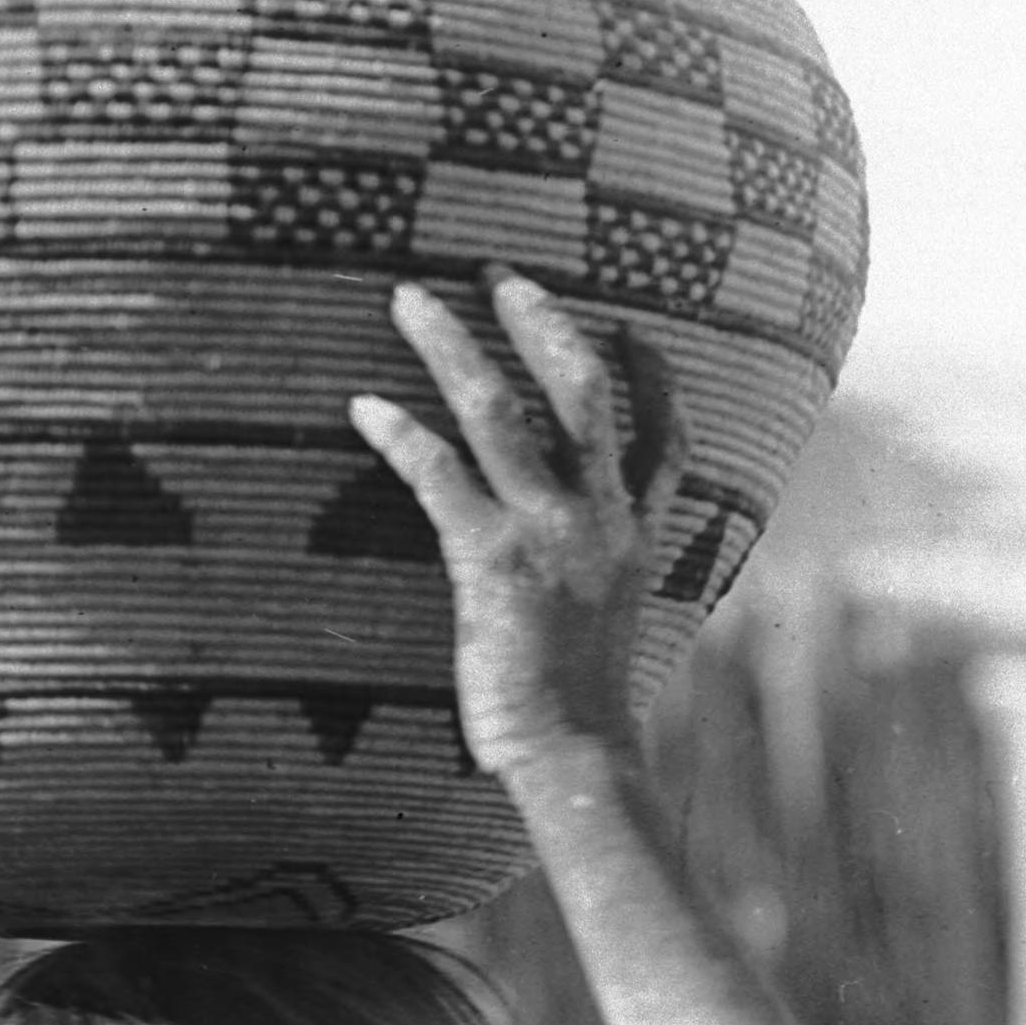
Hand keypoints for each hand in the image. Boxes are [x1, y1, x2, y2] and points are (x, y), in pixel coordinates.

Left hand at [347, 271, 689, 776]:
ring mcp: (548, 533)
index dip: (653, 376)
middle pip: (582, 389)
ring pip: (501, 410)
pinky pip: (438, 472)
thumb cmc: (578, 694)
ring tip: (409, 300)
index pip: (663, 436)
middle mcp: (602, 518)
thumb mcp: (612, 614)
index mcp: (637, 532)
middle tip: (496, 272)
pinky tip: (362, 406)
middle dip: (539, 320)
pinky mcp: (490, 560)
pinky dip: (398, 431)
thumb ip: (606, 561)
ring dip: (450, 346)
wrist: (572, 752)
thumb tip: (582, 540)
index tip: (630, 327)